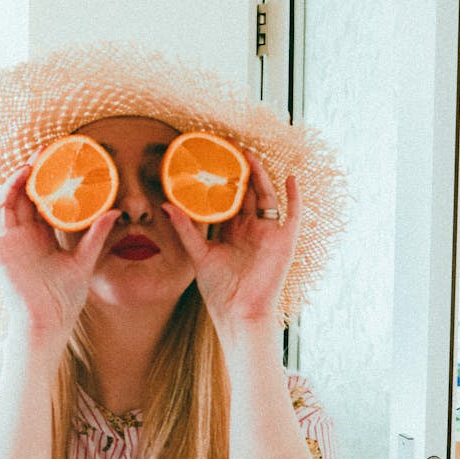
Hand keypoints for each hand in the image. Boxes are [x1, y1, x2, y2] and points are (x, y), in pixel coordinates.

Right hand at [0, 165, 118, 337]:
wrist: (49, 321)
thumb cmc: (64, 298)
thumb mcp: (84, 261)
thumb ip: (96, 236)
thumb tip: (115, 211)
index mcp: (43, 236)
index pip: (42, 201)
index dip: (48, 181)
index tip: (59, 159)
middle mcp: (24, 235)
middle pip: (23, 196)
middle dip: (31, 173)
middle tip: (45, 152)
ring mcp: (8, 242)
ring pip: (5, 204)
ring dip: (11, 184)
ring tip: (27, 166)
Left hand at [163, 151, 300, 337]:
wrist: (239, 312)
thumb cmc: (219, 290)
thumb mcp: (198, 254)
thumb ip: (185, 230)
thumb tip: (165, 204)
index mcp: (232, 231)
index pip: (228, 197)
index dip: (222, 178)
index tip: (212, 158)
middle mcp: (251, 228)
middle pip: (248, 191)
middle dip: (241, 169)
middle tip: (230, 146)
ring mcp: (269, 233)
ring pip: (267, 196)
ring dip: (261, 175)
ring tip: (250, 155)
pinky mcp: (284, 241)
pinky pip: (293, 214)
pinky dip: (294, 197)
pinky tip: (290, 179)